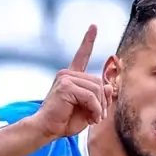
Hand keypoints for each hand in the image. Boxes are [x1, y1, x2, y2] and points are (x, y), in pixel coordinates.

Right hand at [31, 25, 110, 140]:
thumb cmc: (65, 121)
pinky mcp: (66, 86)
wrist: (46, 129)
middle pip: (98, 82)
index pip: (81, 56)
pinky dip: (95, 109)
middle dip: (102, 101)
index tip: (94, 26)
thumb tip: (108, 86)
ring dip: (99, 107)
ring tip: (94, 119)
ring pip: (96, 89)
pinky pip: (91, 96)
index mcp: (70, 77)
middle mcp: (67, 74)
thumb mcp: (88, 109)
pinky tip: (91, 119)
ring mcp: (65, 78)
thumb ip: (99, 97)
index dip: (88, 41)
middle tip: (98, 116)